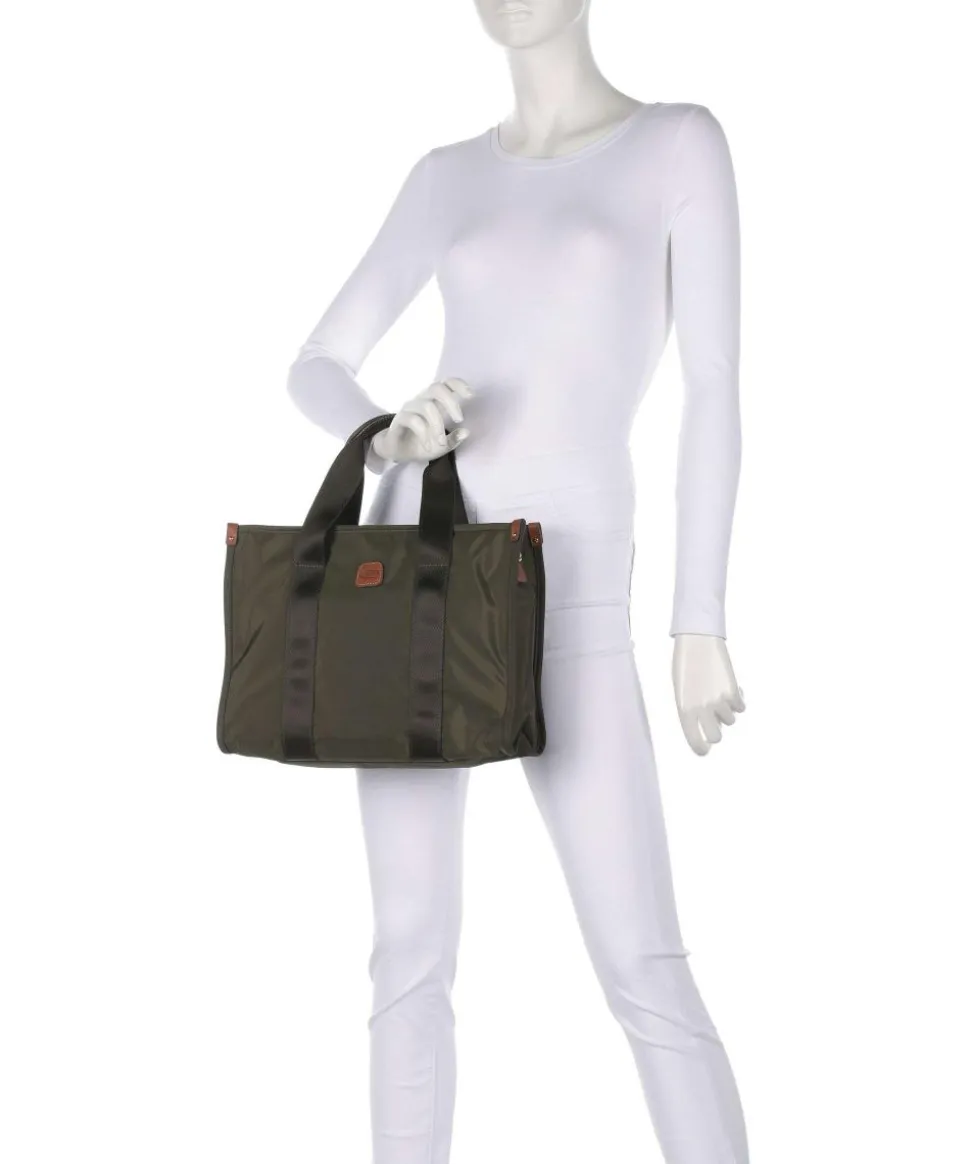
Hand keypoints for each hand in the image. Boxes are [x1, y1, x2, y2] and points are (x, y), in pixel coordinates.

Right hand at [369, 378, 472, 468]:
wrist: (398, 453)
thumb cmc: (421, 443)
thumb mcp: (442, 446)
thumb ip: (454, 440)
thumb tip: (466, 432)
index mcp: (435, 402)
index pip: (445, 383)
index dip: (458, 384)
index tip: (471, 396)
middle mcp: (422, 400)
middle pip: (436, 388)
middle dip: (451, 402)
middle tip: (460, 419)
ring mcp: (409, 408)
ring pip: (427, 406)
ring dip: (438, 425)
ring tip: (441, 442)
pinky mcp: (399, 419)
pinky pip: (413, 420)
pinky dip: (424, 434)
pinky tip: (428, 445)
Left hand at [671, 634, 744, 755]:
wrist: (697, 642)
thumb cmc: (685, 666)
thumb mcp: (682, 691)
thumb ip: (693, 711)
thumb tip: (711, 726)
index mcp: (684, 710)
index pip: (695, 741)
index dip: (701, 749)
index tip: (705, 750)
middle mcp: (702, 709)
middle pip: (717, 737)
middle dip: (717, 731)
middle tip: (715, 721)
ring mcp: (719, 701)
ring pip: (730, 720)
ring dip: (726, 710)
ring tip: (717, 691)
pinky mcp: (733, 692)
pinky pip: (740, 707)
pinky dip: (737, 700)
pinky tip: (730, 686)